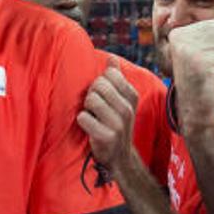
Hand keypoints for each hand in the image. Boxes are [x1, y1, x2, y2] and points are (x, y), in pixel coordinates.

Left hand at [77, 57, 138, 171]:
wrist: (119, 156)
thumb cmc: (115, 122)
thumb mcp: (121, 100)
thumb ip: (116, 77)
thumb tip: (111, 57)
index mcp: (132, 96)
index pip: (110, 74)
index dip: (100, 82)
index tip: (103, 95)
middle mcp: (128, 109)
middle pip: (98, 85)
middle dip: (91, 94)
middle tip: (95, 108)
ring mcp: (118, 124)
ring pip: (90, 99)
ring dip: (86, 108)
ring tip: (93, 116)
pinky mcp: (107, 137)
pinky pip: (83, 117)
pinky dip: (82, 121)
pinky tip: (89, 127)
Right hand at [168, 19, 213, 133]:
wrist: (196, 108)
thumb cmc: (203, 77)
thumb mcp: (201, 49)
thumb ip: (211, 32)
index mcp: (178, 32)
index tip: (204, 59)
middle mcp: (180, 39)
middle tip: (209, 67)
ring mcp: (190, 50)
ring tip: (211, 72)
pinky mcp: (203, 62)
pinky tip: (213, 78)